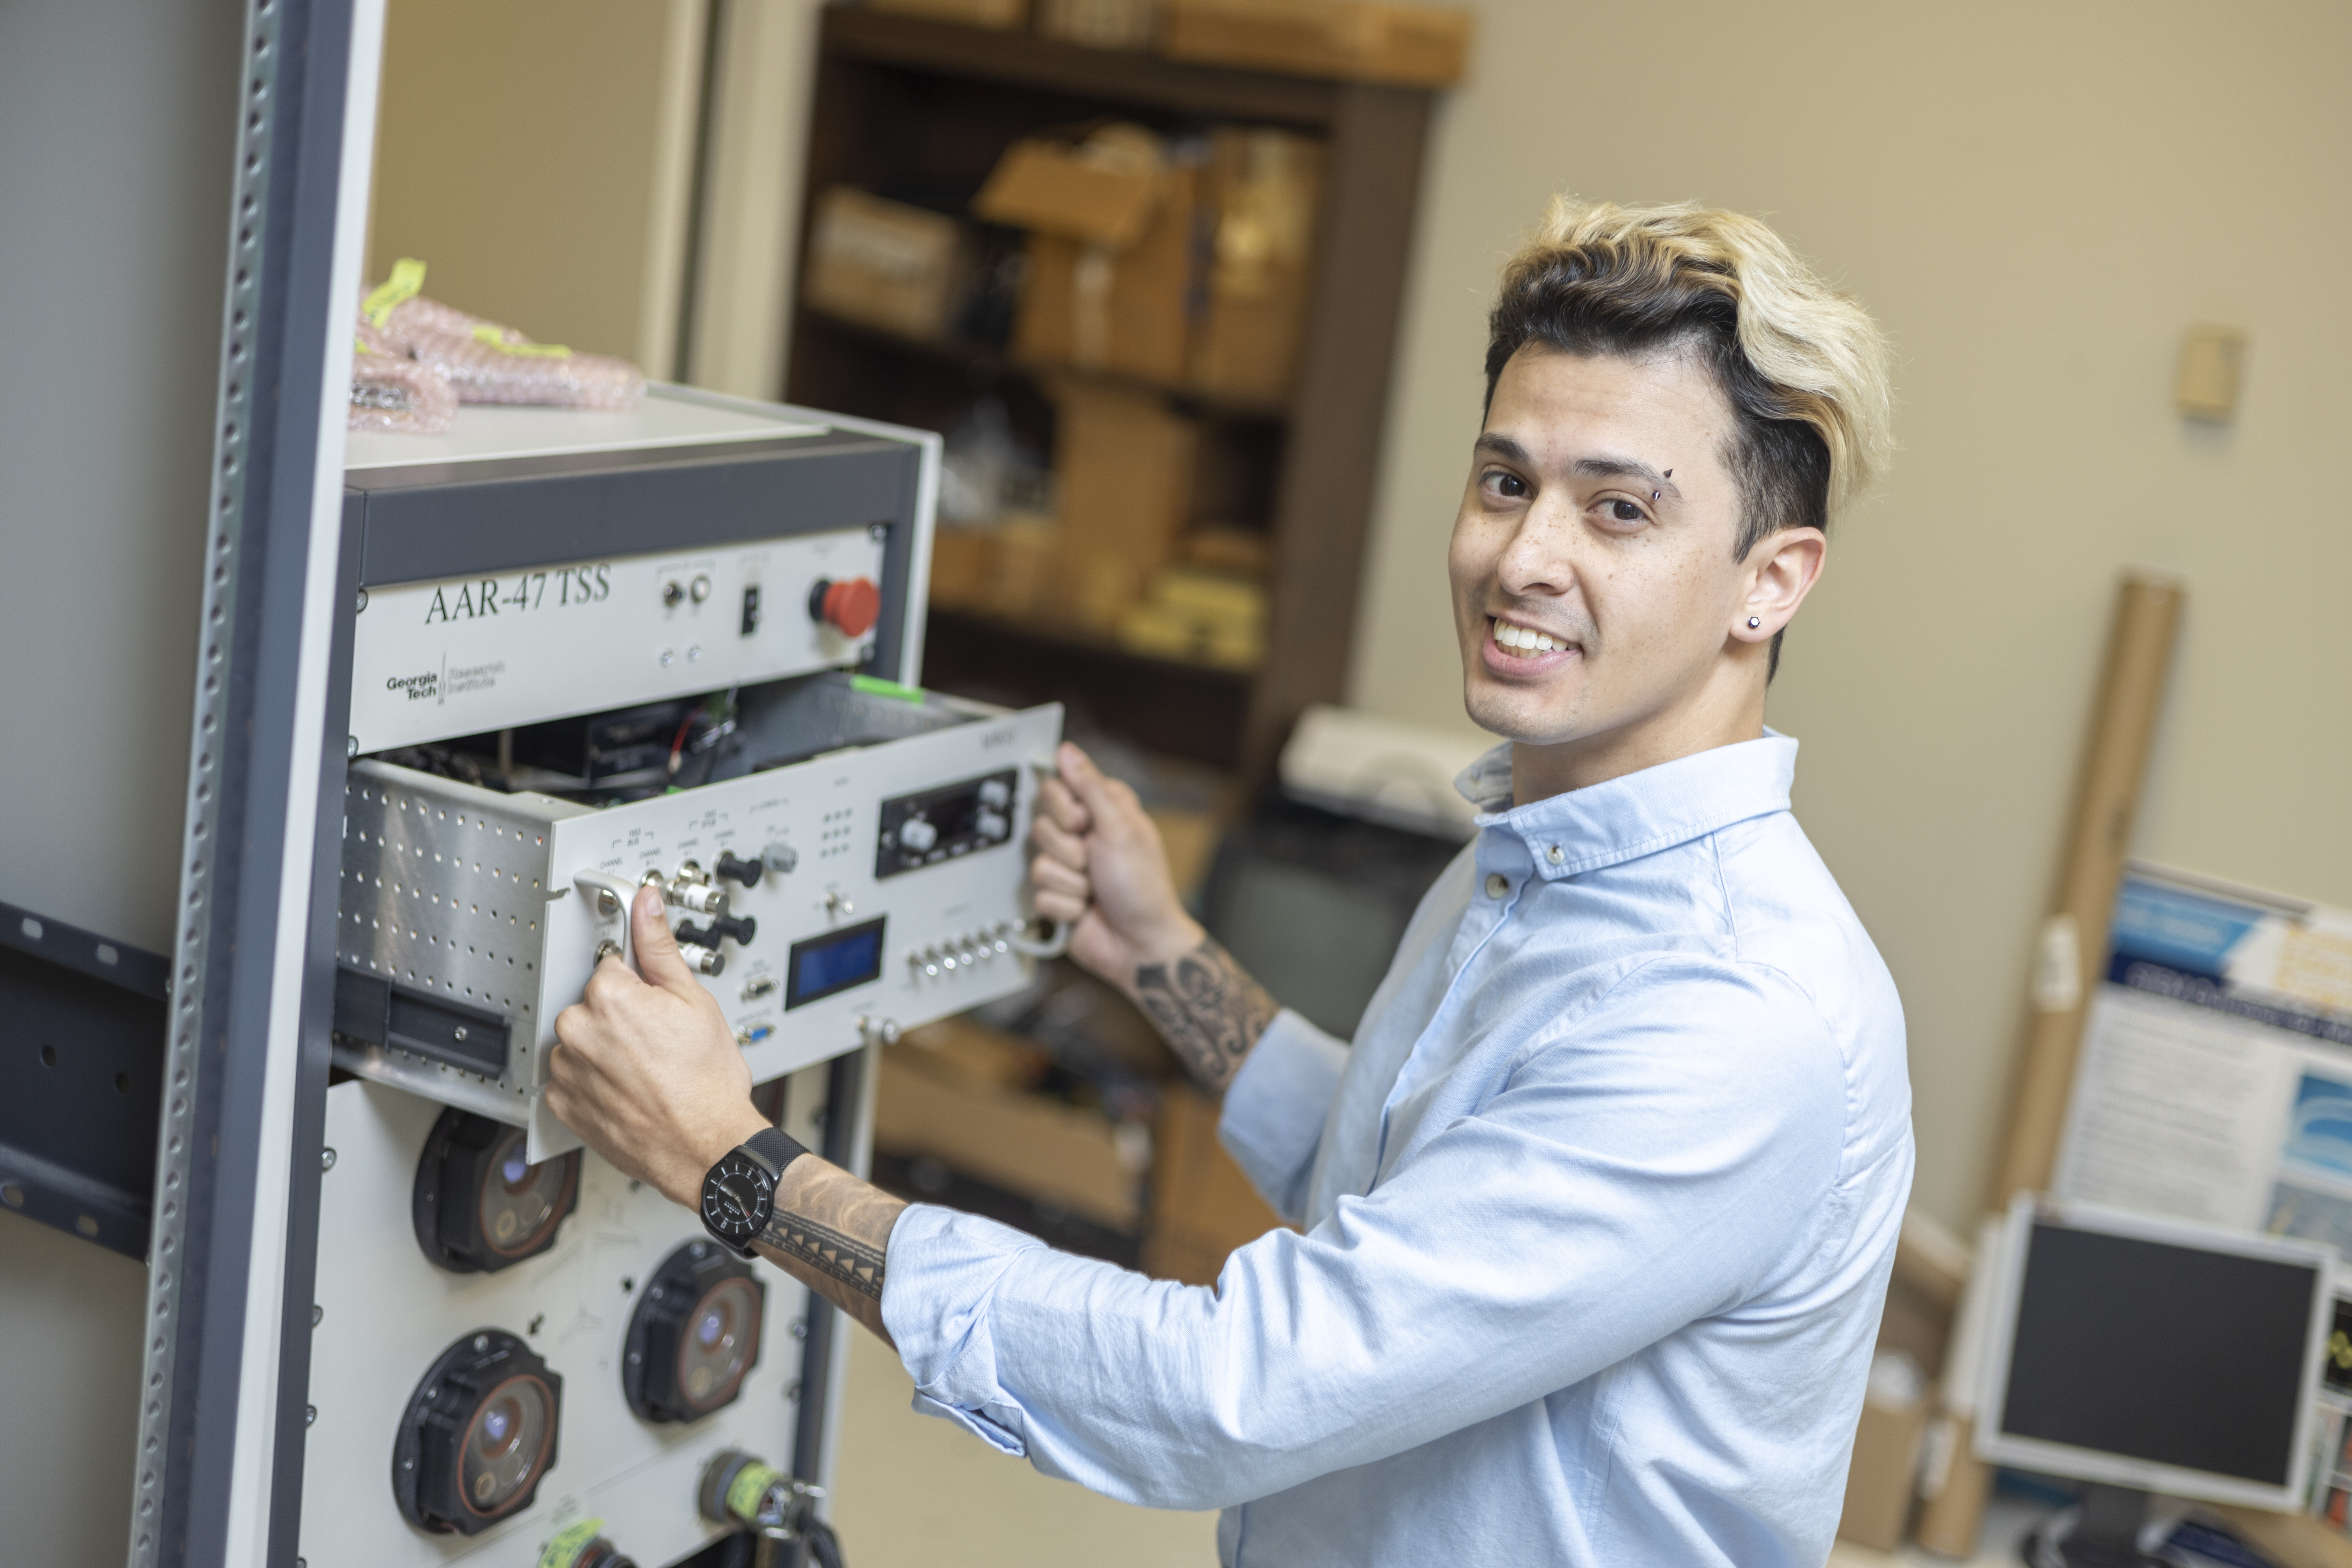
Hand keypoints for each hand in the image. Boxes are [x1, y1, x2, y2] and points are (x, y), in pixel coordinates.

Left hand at [547, 886, 769, 1207]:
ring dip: (605, 1050)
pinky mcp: (562, 1104)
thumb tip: (645, 904)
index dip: (641, 986)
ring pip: (582, 1040)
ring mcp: (566, 1070)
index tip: (657, 1007)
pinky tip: (628, 1089)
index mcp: (609, 997)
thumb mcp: (694, 1000)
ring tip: (646, 1070)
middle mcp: (578, 1031)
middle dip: (621, 1016)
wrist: (705, 1146)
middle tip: (658, 1041)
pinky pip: (571, 1078)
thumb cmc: (706, 1082)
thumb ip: (659, 946)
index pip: (613, 966)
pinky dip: (593, 1081)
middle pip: (593, 1004)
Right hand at [1029, 741, 1202, 993]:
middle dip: (1069, 850)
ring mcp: (1069, 868)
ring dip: (1070, 881)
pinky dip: (1065, 905)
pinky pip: (1039, 894)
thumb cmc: (1142, 887)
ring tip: (1094, 889)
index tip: (1082, 823)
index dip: (1064, 809)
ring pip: (1038, 863)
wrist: (1140, 945)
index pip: (1056, 789)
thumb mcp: (1121, 828)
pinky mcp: (1057, 897)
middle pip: (1042, 826)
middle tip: (1093, 860)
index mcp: (1102, 812)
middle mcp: (1083, 837)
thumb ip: (1090, 787)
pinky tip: (1086, 909)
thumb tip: (1067, 751)